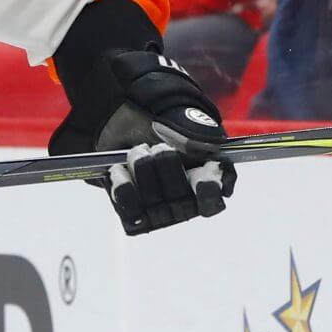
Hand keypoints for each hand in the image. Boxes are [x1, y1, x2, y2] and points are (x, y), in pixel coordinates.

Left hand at [93, 51, 235, 234]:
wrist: (130, 120)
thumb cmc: (165, 124)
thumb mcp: (187, 123)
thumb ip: (201, 136)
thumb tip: (207, 148)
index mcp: (207, 183)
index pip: (212, 201)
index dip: (207, 189)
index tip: (201, 175)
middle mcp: (186, 203)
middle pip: (179, 198)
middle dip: (165, 166)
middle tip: (158, 146)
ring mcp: (159, 211)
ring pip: (152, 203)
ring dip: (142, 170)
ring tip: (138, 151)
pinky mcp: (132, 210)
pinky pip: (128, 207)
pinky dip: (122, 184)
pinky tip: (119, 168)